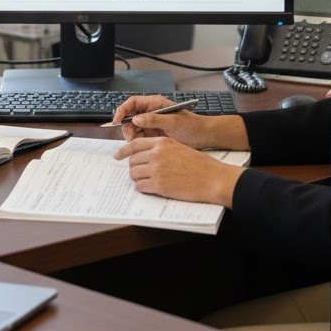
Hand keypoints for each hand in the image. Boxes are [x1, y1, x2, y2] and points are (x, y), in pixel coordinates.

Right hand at [112, 95, 213, 146]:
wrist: (202, 137)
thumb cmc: (191, 125)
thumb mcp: (172, 121)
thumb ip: (154, 119)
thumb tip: (135, 119)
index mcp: (155, 104)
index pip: (133, 103)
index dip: (122, 110)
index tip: (117, 120)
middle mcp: (150, 112)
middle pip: (129, 117)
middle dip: (127, 127)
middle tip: (131, 139)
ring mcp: (151, 124)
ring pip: (133, 128)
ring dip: (132, 136)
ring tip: (138, 145)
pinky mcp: (152, 135)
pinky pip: (139, 138)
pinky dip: (137, 143)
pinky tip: (141, 148)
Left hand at [113, 137, 242, 205]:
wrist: (212, 178)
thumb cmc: (199, 164)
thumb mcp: (178, 147)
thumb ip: (160, 148)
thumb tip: (143, 155)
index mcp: (162, 142)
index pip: (134, 144)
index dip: (123, 151)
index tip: (117, 156)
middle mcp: (157, 154)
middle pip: (132, 160)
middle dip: (134, 167)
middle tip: (140, 172)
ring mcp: (157, 170)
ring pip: (134, 174)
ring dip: (138, 178)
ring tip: (148, 181)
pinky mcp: (159, 186)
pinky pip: (141, 187)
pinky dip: (143, 188)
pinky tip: (152, 188)